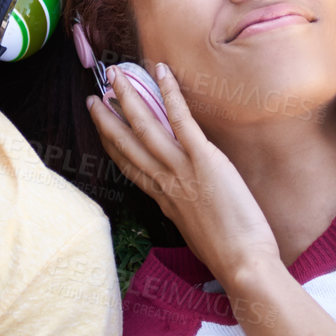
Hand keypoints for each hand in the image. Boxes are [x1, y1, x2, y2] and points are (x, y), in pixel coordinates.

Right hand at [87, 62, 281, 282]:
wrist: (242, 264)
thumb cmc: (227, 253)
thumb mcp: (194, 230)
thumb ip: (184, 209)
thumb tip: (181, 201)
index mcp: (163, 199)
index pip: (129, 166)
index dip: (112, 143)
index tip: (101, 125)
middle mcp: (165, 182)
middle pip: (128, 143)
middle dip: (108, 118)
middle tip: (94, 95)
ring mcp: (182, 169)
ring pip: (147, 127)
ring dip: (129, 97)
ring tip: (115, 75)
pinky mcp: (204, 159)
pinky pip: (181, 120)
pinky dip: (170, 94)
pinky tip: (161, 72)